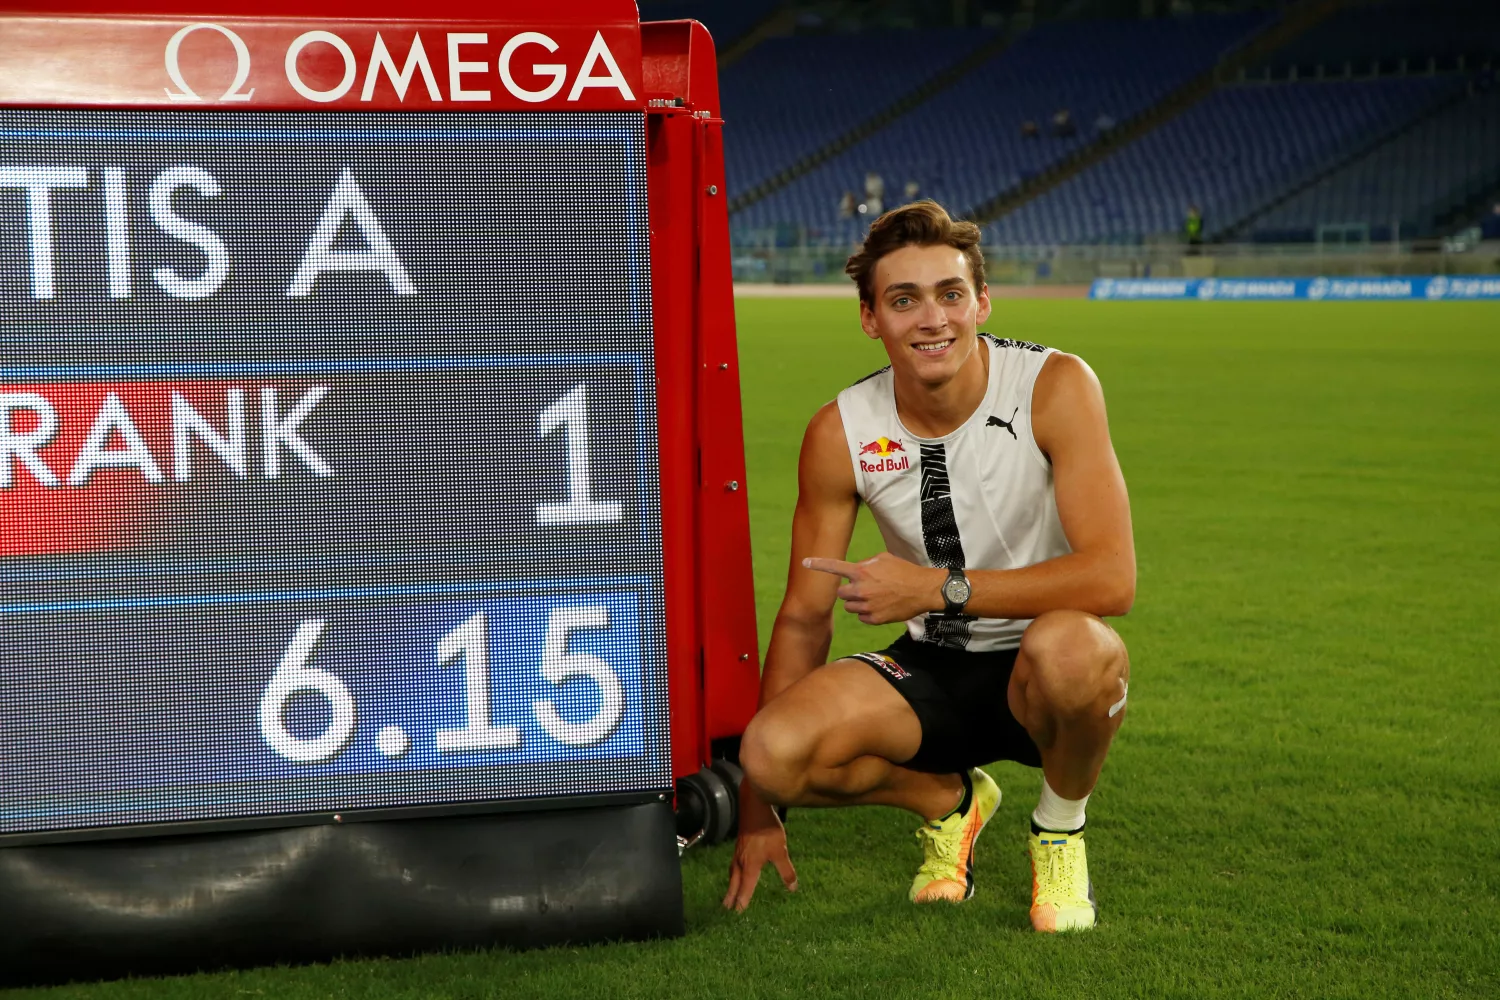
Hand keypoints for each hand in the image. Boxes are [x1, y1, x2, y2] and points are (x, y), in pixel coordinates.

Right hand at [723, 781, 796, 911]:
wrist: (754, 807)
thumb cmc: (767, 830)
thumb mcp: (780, 852)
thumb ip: (786, 871)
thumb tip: (792, 888)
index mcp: (750, 867)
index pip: (745, 889)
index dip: (742, 901)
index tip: (738, 913)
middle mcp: (741, 862)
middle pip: (734, 883)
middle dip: (731, 896)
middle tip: (726, 908)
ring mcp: (738, 853)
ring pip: (732, 873)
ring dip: (730, 885)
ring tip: (729, 892)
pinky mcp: (739, 845)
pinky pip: (733, 864)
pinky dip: (733, 873)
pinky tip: (737, 869)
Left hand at [803, 552, 943, 624]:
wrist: (923, 590)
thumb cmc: (905, 571)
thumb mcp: (883, 559)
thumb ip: (865, 564)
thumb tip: (856, 571)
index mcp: (861, 572)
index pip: (834, 567)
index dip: (818, 564)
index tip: (805, 562)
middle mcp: (861, 589)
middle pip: (841, 594)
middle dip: (848, 591)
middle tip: (864, 588)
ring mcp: (867, 606)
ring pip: (850, 607)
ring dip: (857, 602)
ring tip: (875, 597)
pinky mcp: (874, 619)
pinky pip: (861, 617)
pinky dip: (867, 613)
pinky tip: (881, 606)